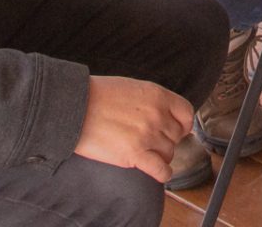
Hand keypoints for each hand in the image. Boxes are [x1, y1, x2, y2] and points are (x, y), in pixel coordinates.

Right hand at [73, 75, 194, 180]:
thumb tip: (163, 115)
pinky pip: (161, 170)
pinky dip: (162, 173)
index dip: (182, 124)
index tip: (176, 129)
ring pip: (169, 153)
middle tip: (151, 140)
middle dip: (166, 139)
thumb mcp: (133, 87)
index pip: (186, 113)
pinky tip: (157, 171)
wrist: (75, 107)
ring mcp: (147, 135)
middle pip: (176, 136)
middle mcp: (157, 115)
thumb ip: (152, 101)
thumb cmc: (98, 95)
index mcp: (158, 95)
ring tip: (146, 152)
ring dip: (160, 155)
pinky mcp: (134, 155)